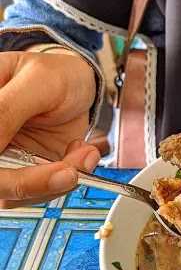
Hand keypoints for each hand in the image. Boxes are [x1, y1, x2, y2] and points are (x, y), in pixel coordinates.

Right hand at [0, 49, 99, 207]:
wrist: (79, 85)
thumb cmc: (56, 74)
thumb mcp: (36, 82)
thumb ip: (7, 109)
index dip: (2, 172)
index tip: (28, 164)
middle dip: (33, 183)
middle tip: (69, 171)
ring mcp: (7, 161)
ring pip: (17, 195)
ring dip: (57, 181)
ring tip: (83, 151)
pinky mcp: (30, 173)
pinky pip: (43, 192)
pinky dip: (68, 180)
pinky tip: (81, 153)